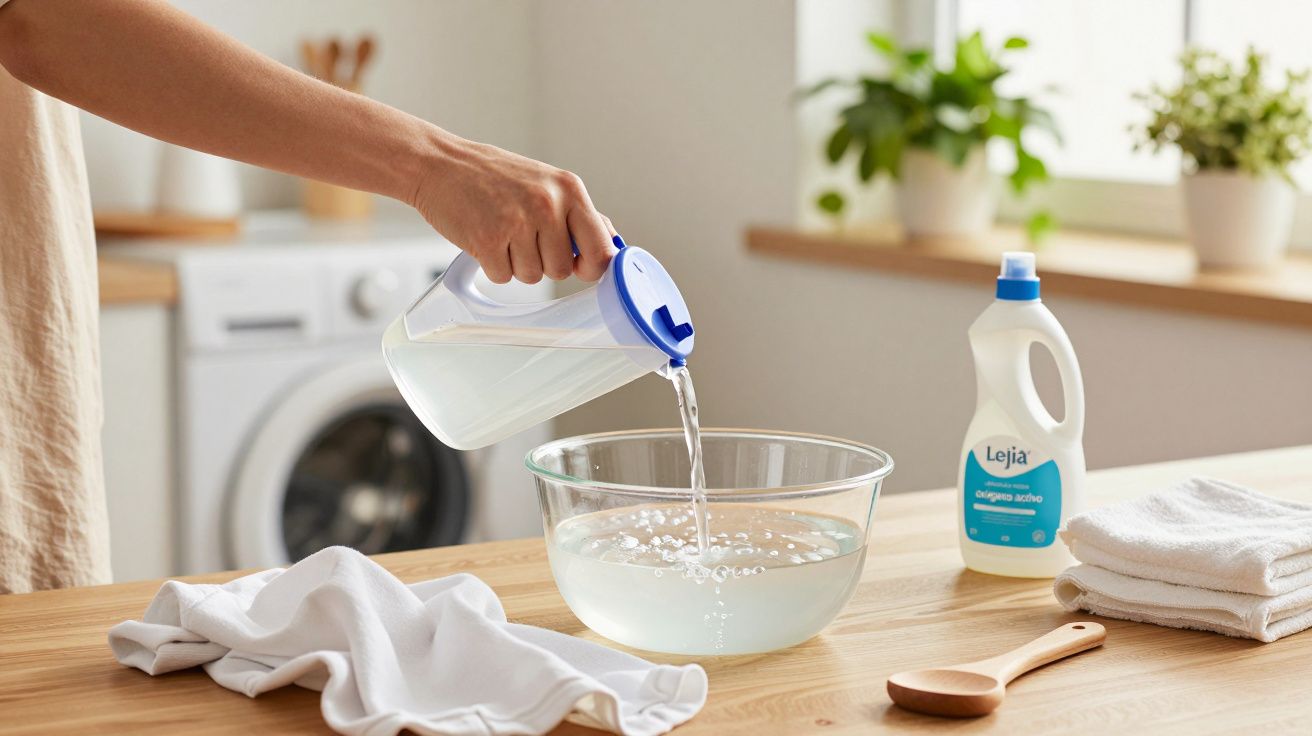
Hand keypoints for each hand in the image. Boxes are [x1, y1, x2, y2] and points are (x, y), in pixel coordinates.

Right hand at [411, 134, 616, 283]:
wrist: (441, 164)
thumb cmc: (493, 175)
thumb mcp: (547, 183)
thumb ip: (581, 216)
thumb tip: (612, 245)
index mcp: (568, 189)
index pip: (601, 249)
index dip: (593, 268)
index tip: (582, 268)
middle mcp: (547, 204)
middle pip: (563, 270)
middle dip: (544, 262)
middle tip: (523, 236)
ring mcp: (517, 223)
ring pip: (533, 277)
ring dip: (516, 264)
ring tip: (502, 232)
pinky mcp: (487, 240)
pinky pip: (503, 277)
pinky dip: (493, 266)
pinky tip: (485, 238)